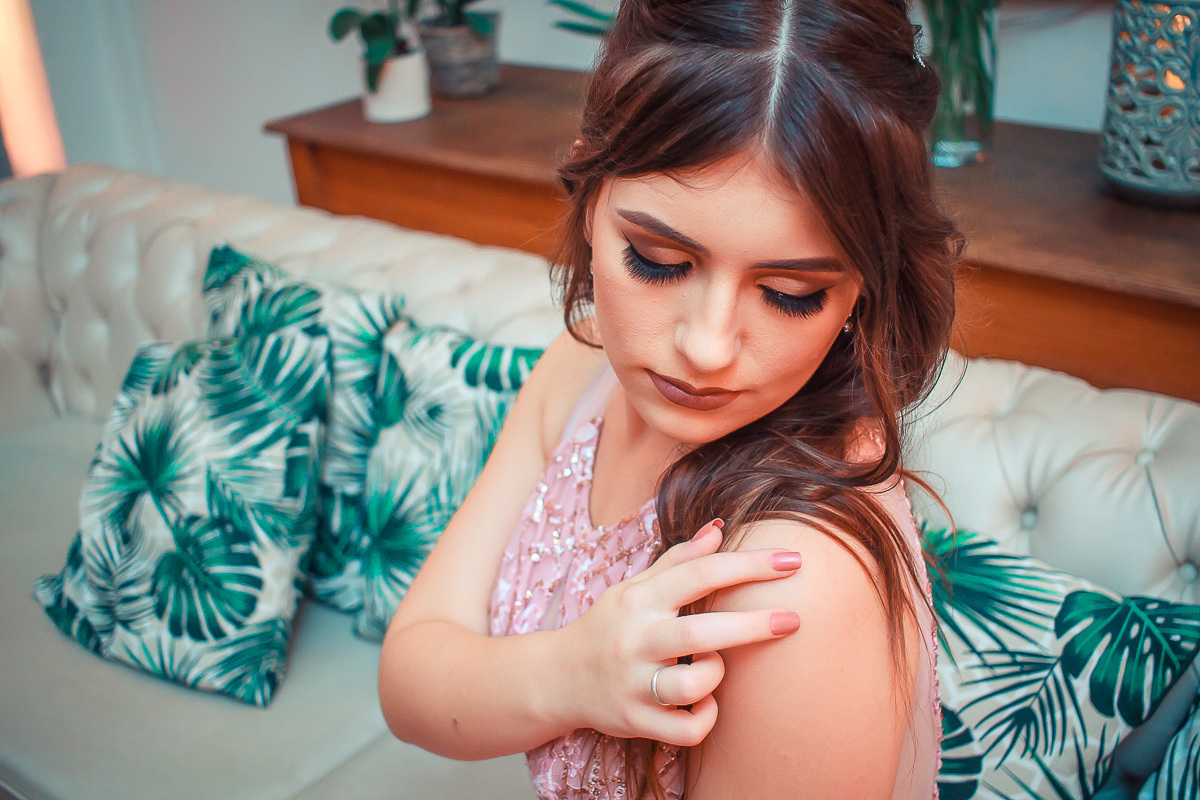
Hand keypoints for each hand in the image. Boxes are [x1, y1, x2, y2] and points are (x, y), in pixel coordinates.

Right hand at [557, 519, 802, 746]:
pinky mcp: (634, 722)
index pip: (699, 574)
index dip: (748, 565)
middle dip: (752, 624)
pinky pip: (685, 729)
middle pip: (700, 632)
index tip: (791, 561)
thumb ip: (678, 560)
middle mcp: (635, 639)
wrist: (558, 677)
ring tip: (714, 667)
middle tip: (793, 619)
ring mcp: (633, 683)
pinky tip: (705, 703)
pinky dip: (705, 718)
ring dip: (716, 676)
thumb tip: (719, 528)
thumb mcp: (635, 586)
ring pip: (692, 685)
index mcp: (639, 599)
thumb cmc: (609, 626)